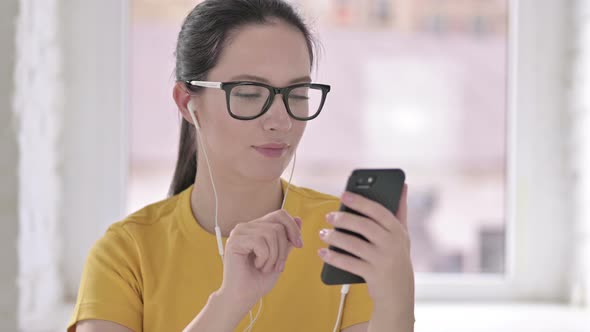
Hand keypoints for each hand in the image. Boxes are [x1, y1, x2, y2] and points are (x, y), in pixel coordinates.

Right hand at [219, 209, 302, 310]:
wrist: (244, 296)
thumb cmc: (259, 279)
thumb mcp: (281, 256)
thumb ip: (288, 238)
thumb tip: (299, 219)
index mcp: (256, 227)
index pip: (280, 215)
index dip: (293, 228)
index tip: (299, 245)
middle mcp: (247, 226)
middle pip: (278, 225)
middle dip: (283, 248)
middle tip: (278, 266)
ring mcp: (239, 232)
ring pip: (271, 233)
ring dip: (274, 256)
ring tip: (265, 267)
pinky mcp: (235, 241)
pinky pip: (261, 242)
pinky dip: (264, 258)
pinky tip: (257, 266)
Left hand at [318, 185, 413, 308]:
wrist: (399, 293)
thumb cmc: (397, 256)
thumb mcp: (402, 235)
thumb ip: (400, 210)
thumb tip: (403, 185)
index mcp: (397, 230)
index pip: (378, 211)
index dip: (360, 201)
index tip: (343, 195)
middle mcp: (392, 244)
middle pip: (363, 226)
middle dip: (343, 219)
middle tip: (329, 216)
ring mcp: (382, 260)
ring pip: (353, 244)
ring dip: (334, 238)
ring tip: (323, 233)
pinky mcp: (372, 275)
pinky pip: (348, 263)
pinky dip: (333, 257)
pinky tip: (322, 252)